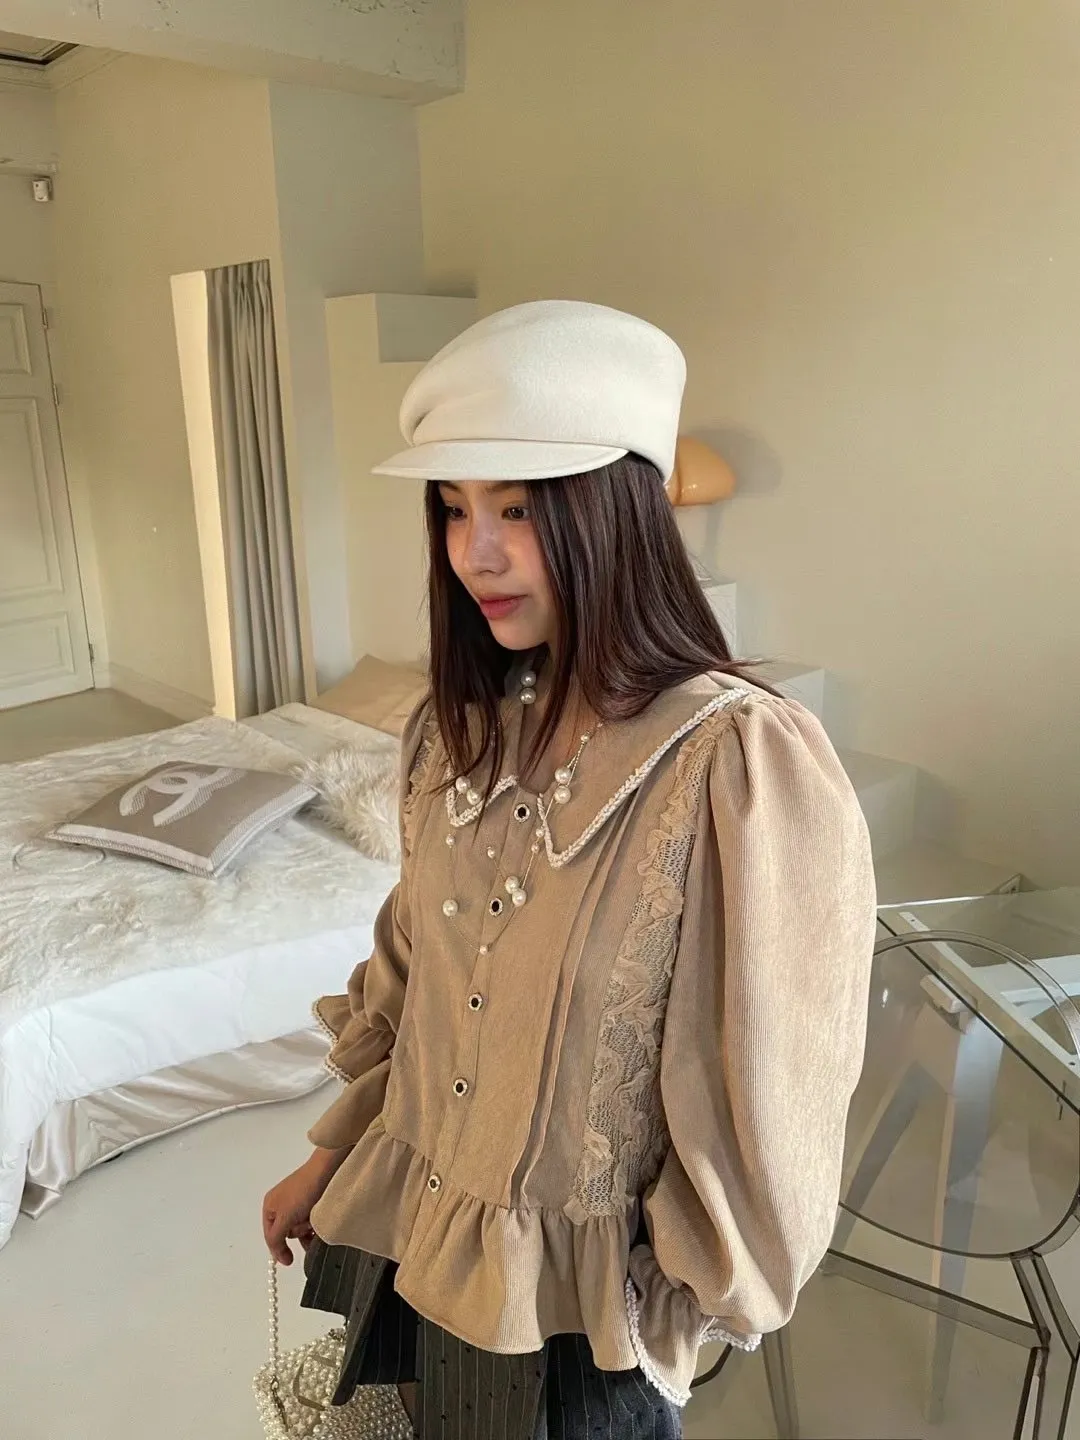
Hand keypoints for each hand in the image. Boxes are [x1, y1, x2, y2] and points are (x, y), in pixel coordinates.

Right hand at [262, 1149, 347, 1265]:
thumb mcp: (284, 1218)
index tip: (290, 1260)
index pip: (270, 1236)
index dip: (279, 1249)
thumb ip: (276, 1239)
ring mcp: (297, 1203)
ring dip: (307, 1229)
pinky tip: (321, 1223)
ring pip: (300, 1228)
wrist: (326, 1170)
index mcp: (270, 1206)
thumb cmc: (302, 1193)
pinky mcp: (311, 1202)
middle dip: (297, 1232)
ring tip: (315, 1222)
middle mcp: (281, 1205)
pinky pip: (310, 1221)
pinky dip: (314, 1225)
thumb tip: (278, 1258)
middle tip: (305, 1224)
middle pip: (286, 1232)